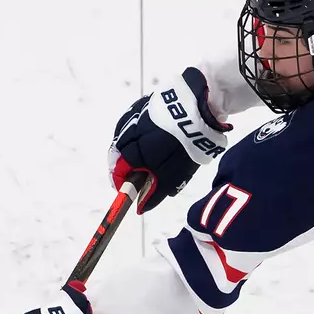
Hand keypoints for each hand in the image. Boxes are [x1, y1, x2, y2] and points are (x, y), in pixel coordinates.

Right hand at [108, 67, 231, 212]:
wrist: (196, 109)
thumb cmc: (182, 147)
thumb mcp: (170, 176)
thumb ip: (153, 193)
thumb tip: (138, 208)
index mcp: (129, 152)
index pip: (117, 173)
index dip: (123, 185)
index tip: (132, 192)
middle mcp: (124, 134)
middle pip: (119, 156)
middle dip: (130, 167)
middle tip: (146, 175)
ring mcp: (132, 118)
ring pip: (126, 139)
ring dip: (135, 150)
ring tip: (154, 156)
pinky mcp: (141, 106)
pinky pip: (134, 125)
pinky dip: (141, 135)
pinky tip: (156, 138)